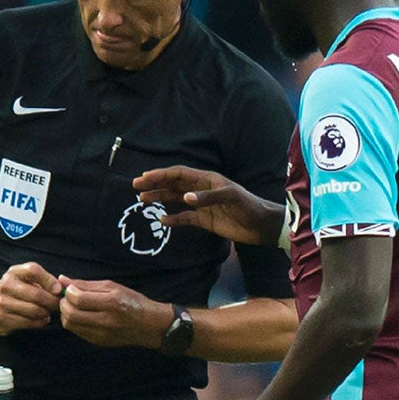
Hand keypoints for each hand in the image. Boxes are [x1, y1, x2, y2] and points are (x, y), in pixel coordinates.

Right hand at [0, 262, 62, 334]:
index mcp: (14, 272)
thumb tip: (62, 288)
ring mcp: (1, 302)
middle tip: (59, 306)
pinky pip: (28, 322)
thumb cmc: (17, 291)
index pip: (33, 270)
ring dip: (47, 313)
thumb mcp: (26, 280)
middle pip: (37, 294)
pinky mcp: (1, 318)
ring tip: (49, 312)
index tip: (59, 290)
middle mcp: (6, 285)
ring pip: (34, 310)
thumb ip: (44, 280)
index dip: (49, 280)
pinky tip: (42, 319)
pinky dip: (40, 322)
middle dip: (53, 302)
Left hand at [57, 277, 170, 348]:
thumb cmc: (133, 302)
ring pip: (70, 325)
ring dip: (66, 314)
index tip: (71, 288)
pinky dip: (74, 322)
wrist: (150, 325)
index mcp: (111, 303)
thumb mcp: (113, 287)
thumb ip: (87, 284)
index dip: (69, 292)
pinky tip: (81, 316)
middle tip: (69, 298)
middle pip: (71, 314)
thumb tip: (63, 280)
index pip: (78, 299)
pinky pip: (77, 332)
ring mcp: (102, 334)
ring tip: (74, 307)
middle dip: (64, 304)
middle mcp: (106, 320)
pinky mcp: (99, 342)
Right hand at [131, 166, 283, 246]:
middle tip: (136, 186)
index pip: (180, 174)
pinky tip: (163, 220)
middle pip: (174, 184)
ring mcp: (202, 205)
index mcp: (207, 179)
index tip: (145, 177)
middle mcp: (202, 190)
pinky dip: (174, 218)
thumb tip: (185, 198)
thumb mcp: (231, 197)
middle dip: (155, 184)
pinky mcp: (206, 220)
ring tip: (143, 199)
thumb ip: (208, 197)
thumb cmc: (250, 206)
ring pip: (176, 199)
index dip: (162, 174)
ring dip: (160, 198)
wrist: (262, 226)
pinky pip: (185, 218)